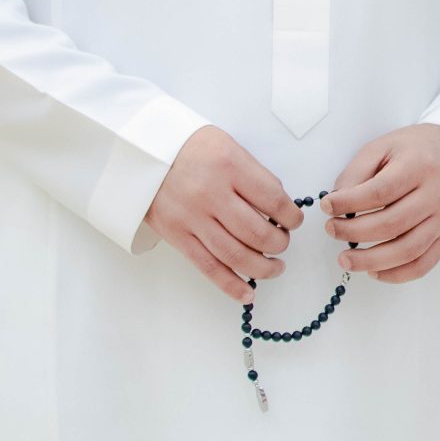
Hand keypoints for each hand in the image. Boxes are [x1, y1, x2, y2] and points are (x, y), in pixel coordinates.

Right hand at [144, 125, 299, 303]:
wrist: (145, 154)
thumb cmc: (192, 149)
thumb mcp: (229, 147)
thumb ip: (253, 177)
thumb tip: (279, 208)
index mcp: (229, 166)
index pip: (272, 199)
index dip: (291, 216)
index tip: (294, 221)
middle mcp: (211, 194)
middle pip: (256, 232)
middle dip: (279, 243)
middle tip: (283, 243)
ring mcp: (192, 218)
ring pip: (235, 255)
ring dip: (262, 268)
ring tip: (275, 267)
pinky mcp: (177, 236)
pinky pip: (208, 267)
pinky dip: (231, 284)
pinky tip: (248, 293)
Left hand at [322, 124, 439, 282]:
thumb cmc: (417, 151)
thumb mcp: (383, 147)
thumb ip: (357, 172)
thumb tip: (336, 203)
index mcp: (419, 166)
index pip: (380, 192)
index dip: (348, 203)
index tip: (327, 207)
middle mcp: (436, 194)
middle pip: (391, 224)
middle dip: (353, 232)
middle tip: (331, 230)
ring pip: (407, 250)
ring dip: (371, 261)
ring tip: (346, 259)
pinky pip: (422, 264)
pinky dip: (396, 275)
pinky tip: (374, 271)